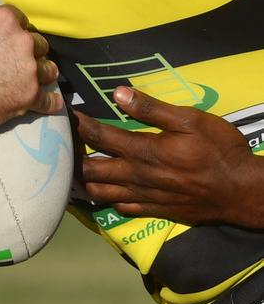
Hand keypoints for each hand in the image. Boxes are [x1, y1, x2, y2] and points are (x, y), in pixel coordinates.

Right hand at [0, 0, 60, 135]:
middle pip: (36, 41)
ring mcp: (29, 71)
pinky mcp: (30, 97)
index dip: (6, 25)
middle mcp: (23, 43)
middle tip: (8, 58)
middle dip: (25, 47)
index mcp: (4, 21)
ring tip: (27, 76)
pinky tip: (49, 101)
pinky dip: (49, 101)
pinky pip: (49, 100)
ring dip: (39, 70)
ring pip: (47, 67)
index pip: (16, 16)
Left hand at [76, 86, 259, 225]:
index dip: (78, 125)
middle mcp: (137, 176)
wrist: (240, 191)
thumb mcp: (190, 120)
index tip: (65, 114)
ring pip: (100, 193)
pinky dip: (105, 199)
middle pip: (90, 169)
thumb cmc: (218, 149)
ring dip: (83, 180)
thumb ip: (152, 109)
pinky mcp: (153, 210)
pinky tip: (101, 190)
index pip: (98, 137)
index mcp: (143, 151)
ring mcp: (143, 197)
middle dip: (73, 156)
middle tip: (63, 143)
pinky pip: (119, 207)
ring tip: (72, 167)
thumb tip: (119, 93)